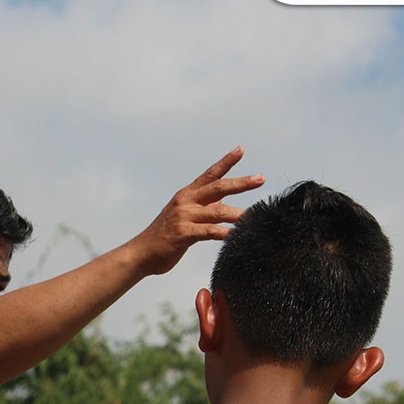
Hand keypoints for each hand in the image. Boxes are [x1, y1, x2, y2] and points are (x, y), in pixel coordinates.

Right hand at [128, 147, 263, 275]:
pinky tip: (237, 237)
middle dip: (241, 183)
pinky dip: (225, 234)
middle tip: (260, 178)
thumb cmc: (165, 237)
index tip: (240, 150)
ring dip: (239, 215)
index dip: (226, 162)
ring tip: (255, 218)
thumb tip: (222, 207)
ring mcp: (183, 216)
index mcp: (186, 195)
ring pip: (218, 211)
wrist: (142, 253)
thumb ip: (201, 209)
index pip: (209, 174)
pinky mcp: (183, 233)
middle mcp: (185, 201)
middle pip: (218, 187)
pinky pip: (209, 232)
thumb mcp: (183, 216)